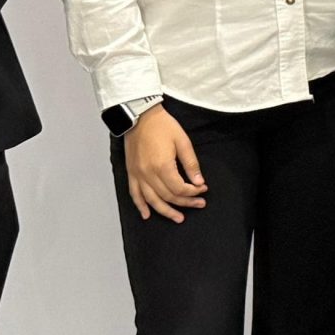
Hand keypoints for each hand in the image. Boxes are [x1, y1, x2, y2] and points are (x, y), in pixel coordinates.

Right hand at [124, 105, 207, 222]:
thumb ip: (191, 163)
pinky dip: (141, 206)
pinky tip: (147, 215)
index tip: (203, 189)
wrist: (139, 116)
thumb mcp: (182, 141)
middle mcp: (148, 174)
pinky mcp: (131, 173)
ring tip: (178, 218)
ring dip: (165, 211)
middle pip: (168, 196)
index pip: (180, 188)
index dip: (193, 192)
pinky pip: (134, 194)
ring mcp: (137, 175)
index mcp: (162, 166)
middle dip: (185, 202)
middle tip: (199, 204)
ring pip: (152, 200)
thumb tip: (199, 182)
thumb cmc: (162, 126)